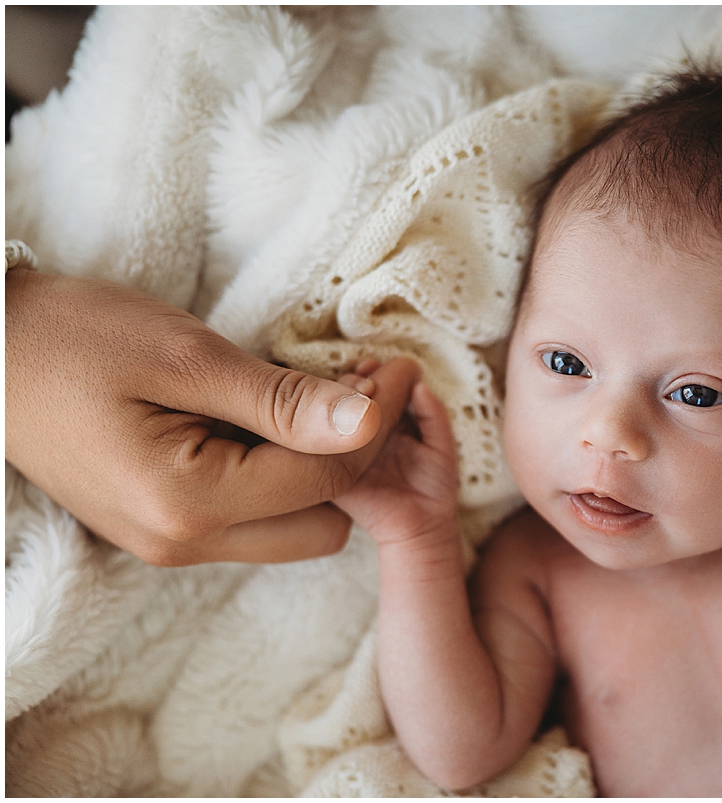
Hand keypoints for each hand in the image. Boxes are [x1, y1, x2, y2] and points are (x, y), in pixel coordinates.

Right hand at [5, 269, 420, 564]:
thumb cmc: (74, 338)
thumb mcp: (186, 356)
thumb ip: (282, 400)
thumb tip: (369, 420)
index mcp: (187, 503)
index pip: (327, 478)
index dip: (377, 422)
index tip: (397, 368)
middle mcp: (183, 543)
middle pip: (325, 524)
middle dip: (356, 459)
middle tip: (362, 388)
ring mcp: (171, 543)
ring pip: (294, 528)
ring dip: (323, 469)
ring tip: (324, 398)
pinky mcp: (164, 528)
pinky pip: (255, 517)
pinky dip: (284, 475)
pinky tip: (281, 418)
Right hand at [334, 361, 459, 549]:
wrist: (423, 526)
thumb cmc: (435, 485)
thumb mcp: (442, 445)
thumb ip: (434, 416)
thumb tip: (420, 385)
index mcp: (385, 423)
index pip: (372, 391)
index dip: (371, 376)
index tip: (372, 365)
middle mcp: (361, 434)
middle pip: (347, 399)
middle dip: (349, 382)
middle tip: (357, 376)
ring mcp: (344, 453)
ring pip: (330, 419)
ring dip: (332, 401)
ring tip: (344, 391)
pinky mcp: (331, 474)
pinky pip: (317, 452)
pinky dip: (316, 434)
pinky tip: (324, 420)